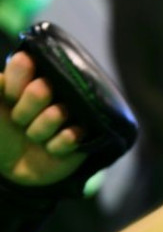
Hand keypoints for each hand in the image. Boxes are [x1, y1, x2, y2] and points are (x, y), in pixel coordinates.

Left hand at [0, 52, 84, 186]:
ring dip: (38, 132)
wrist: (16, 168)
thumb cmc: (1, 135)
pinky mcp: (84, 131)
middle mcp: (54, 88)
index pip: (24, 63)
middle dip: (24, 112)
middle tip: (20, 121)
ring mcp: (72, 109)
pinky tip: (50, 148)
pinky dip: (55, 146)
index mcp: (28, 77)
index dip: (14, 86)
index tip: (9, 98)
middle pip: (40, 88)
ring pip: (57, 113)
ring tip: (35, 137)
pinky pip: (71, 135)